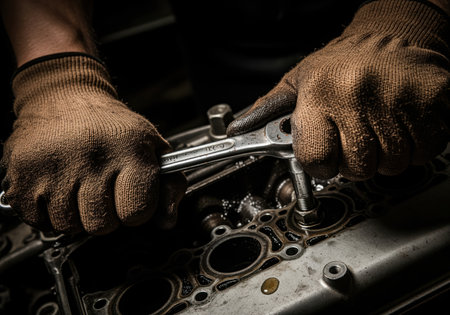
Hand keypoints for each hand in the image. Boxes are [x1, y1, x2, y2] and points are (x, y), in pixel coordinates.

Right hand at [1, 54, 185, 234]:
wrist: (64, 95)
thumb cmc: (112, 127)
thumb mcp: (152, 146)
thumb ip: (170, 185)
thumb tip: (167, 221)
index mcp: (130, 151)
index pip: (136, 212)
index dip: (136, 211)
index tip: (131, 199)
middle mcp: (92, 157)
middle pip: (102, 225)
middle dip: (105, 215)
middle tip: (102, 190)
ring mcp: (55, 165)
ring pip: (69, 226)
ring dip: (75, 214)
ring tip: (78, 186)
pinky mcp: (24, 172)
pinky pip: (38, 220)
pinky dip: (46, 213)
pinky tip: (56, 189)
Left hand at [228, 0, 449, 180]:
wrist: (393, 33)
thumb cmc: (341, 62)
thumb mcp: (298, 81)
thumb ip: (268, 110)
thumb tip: (239, 130)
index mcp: (320, 93)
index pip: (314, 159)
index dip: (318, 162)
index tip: (323, 153)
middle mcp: (357, 96)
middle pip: (355, 168)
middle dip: (352, 160)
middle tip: (353, 136)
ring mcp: (398, 100)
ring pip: (390, 165)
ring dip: (383, 155)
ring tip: (376, 127)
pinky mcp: (432, 103)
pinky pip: (422, 153)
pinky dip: (413, 148)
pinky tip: (400, 125)